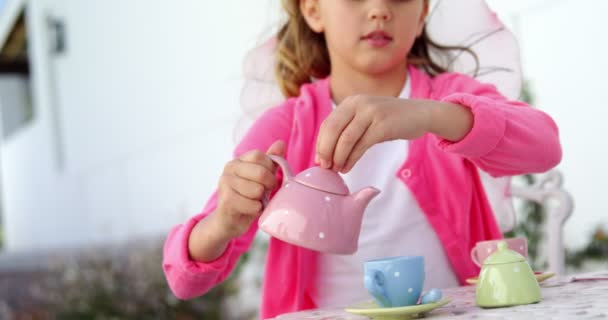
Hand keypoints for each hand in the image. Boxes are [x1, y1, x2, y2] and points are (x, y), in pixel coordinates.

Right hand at [213, 140, 285, 239]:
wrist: (229, 221)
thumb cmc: (248, 197)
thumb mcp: (262, 178)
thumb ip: (271, 161)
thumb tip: (281, 143)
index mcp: (238, 160)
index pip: (259, 156)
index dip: (270, 169)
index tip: (270, 179)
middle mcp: (229, 168)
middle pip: (260, 172)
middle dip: (268, 185)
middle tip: (264, 192)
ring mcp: (225, 184)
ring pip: (257, 190)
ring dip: (261, 200)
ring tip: (254, 201)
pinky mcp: (226, 200)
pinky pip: (252, 204)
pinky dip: (256, 210)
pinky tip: (250, 209)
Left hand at [315, 95, 430, 172]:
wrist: (420, 114)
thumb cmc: (391, 120)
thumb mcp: (366, 117)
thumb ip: (349, 127)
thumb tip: (327, 152)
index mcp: (351, 102)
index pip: (328, 123)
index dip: (320, 143)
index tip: (319, 159)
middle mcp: (358, 103)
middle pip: (332, 130)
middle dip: (325, 151)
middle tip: (325, 167)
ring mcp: (371, 113)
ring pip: (345, 139)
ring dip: (338, 158)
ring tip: (337, 169)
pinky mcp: (382, 125)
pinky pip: (361, 145)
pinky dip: (351, 159)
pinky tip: (348, 167)